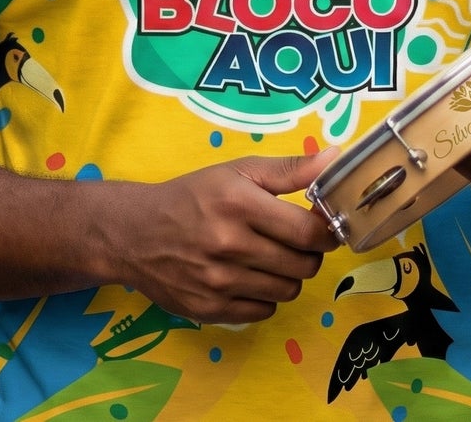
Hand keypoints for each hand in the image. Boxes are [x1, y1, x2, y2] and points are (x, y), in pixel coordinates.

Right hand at [114, 152, 339, 324]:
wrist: (135, 233)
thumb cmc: (193, 195)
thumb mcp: (237, 171)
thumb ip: (290, 168)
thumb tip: (335, 158)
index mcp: (239, 204)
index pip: (307, 232)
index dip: (326, 231)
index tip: (323, 225)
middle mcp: (229, 245)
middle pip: (303, 265)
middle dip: (309, 253)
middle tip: (297, 241)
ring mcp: (219, 282)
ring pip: (287, 291)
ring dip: (289, 275)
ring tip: (273, 257)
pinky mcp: (210, 310)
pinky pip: (264, 311)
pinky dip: (266, 296)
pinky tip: (251, 276)